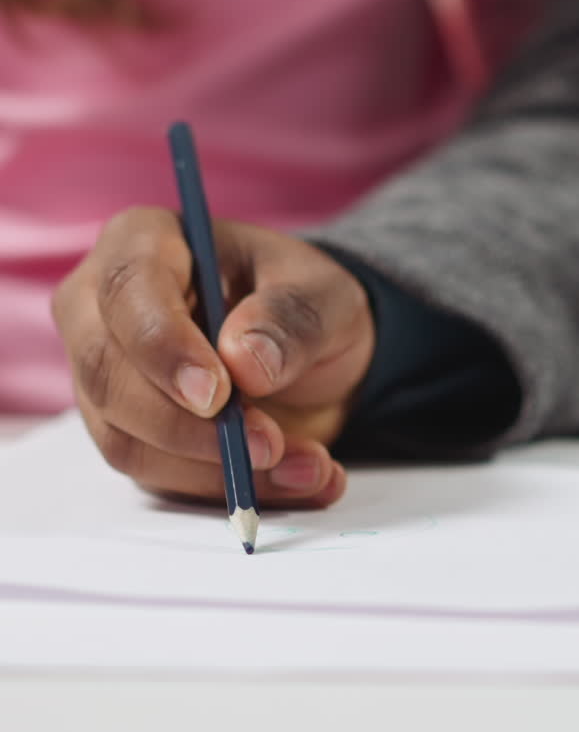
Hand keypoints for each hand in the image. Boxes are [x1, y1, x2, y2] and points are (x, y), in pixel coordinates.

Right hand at [52, 209, 375, 508]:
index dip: (164, 347)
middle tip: (268, 444)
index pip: (127, 290)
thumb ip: (290, 317)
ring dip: (218, 468)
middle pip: (107, 373)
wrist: (310, 350)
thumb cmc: (301, 299)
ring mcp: (105, 378)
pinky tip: (296, 478)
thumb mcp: (323, 293)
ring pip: (127, 439)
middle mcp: (102, 308)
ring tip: (308, 464)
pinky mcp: (127, 435)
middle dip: (188, 425)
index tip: (218, 395)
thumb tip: (244, 362)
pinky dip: (226, 489)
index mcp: (143, 242)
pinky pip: (157, 477)